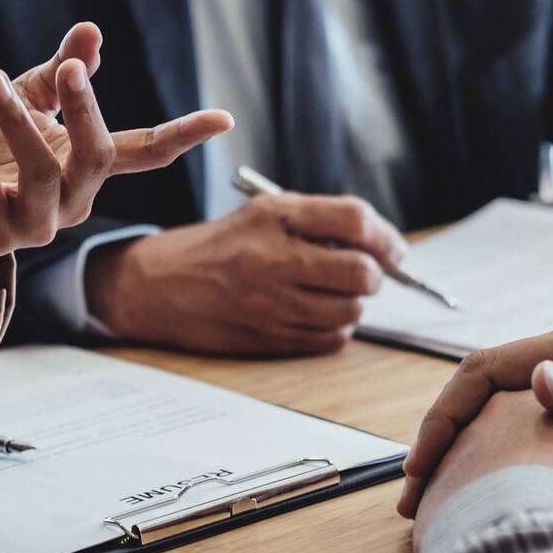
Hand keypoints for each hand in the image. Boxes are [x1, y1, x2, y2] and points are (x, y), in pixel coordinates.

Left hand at [0, 23, 233, 276]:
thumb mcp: (26, 102)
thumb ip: (59, 75)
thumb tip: (91, 32)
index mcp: (88, 169)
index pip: (145, 152)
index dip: (183, 135)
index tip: (225, 117)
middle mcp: (72, 202)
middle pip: (97, 158)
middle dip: (86, 111)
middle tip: (71, 69)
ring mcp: (33, 225)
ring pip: (43, 174)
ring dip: (16, 120)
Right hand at [85, 191, 406, 355]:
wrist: (160, 285)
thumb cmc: (216, 247)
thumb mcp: (261, 214)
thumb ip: (317, 221)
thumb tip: (380, 244)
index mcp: (273, 217)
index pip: (355, 220)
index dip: (385, 237)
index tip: (393, 249)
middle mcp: (272, 258)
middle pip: (362, 272)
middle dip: (375, 274)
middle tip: (363, 272)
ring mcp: (270, 303)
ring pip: (350, 311)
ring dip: (353, 303)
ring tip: (332, 293)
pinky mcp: (267, 337)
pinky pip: (329, 339)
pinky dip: (334, 328)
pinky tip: (314, 314)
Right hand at [413, 389, 552, 552]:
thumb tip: (539, 378)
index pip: (483, 371)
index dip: (442, 417)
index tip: (420, 466)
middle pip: (477, 394)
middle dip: (438, 442)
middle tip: (413, 496)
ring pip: (491, 414)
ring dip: (456, 454)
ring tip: (433, 503)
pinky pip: (515, 431)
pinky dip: (487, 461)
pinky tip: (480, 497)